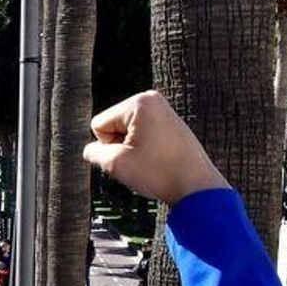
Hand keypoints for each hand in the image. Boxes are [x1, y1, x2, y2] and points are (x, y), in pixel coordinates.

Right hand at [82, 91, 228, 205]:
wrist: (195, 186)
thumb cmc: (159, 173)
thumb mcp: (115, 164)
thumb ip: (94, 153)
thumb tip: (91, 149)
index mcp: (139, 102)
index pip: (99, 124)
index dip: (107, 146)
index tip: (130, 156)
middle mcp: (152, 100)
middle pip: (112, 126)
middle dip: (119, 146)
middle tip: (141, 160)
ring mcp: (163, 111)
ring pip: (126, 133)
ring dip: (131, 150)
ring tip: (151, 160)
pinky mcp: (170, 123)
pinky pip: (141, 136)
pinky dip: (144, 150)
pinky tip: (158, 160)